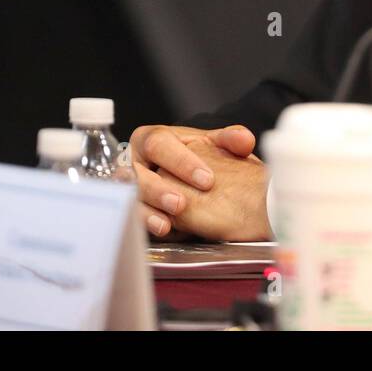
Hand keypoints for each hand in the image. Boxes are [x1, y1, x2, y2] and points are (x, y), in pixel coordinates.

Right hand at [128, 124, 257, 236]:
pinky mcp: (128, 208)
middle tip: (181, 204)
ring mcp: (126, 187)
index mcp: (151, 138)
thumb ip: (228, 140)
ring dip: (148, 211)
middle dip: (159, 190)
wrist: (187, 180)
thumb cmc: (195, 159)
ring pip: (130, 199)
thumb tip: (244, 140)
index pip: (159, 144)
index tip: (207, 180)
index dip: (181, 161)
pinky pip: (131, 218)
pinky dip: (146, 225)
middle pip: (137, 173)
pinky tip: (162, 232)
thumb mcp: (211, 145)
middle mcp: (134, 162)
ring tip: (167, 224)